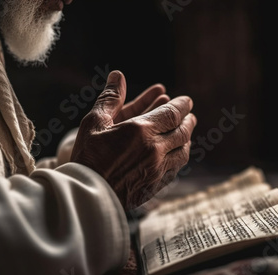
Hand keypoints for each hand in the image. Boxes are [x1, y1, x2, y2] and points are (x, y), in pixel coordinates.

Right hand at [71, 70, 196, 209]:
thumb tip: (118, 75)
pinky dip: (179, 158)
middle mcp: (156, 150)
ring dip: (187, 140)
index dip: (182, 105)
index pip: (173, 113)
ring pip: (183, 151)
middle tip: (190, 116)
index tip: (187, 100)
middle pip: (183, 131)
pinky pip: (176, 168)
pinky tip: (176, 155)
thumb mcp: (95, 122)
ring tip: (186, 133)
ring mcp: (159, 169)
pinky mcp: (156, 185)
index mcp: (142, 131)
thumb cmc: (88, 156)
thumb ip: (110, 98)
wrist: (87, 195)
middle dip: (188, 121)